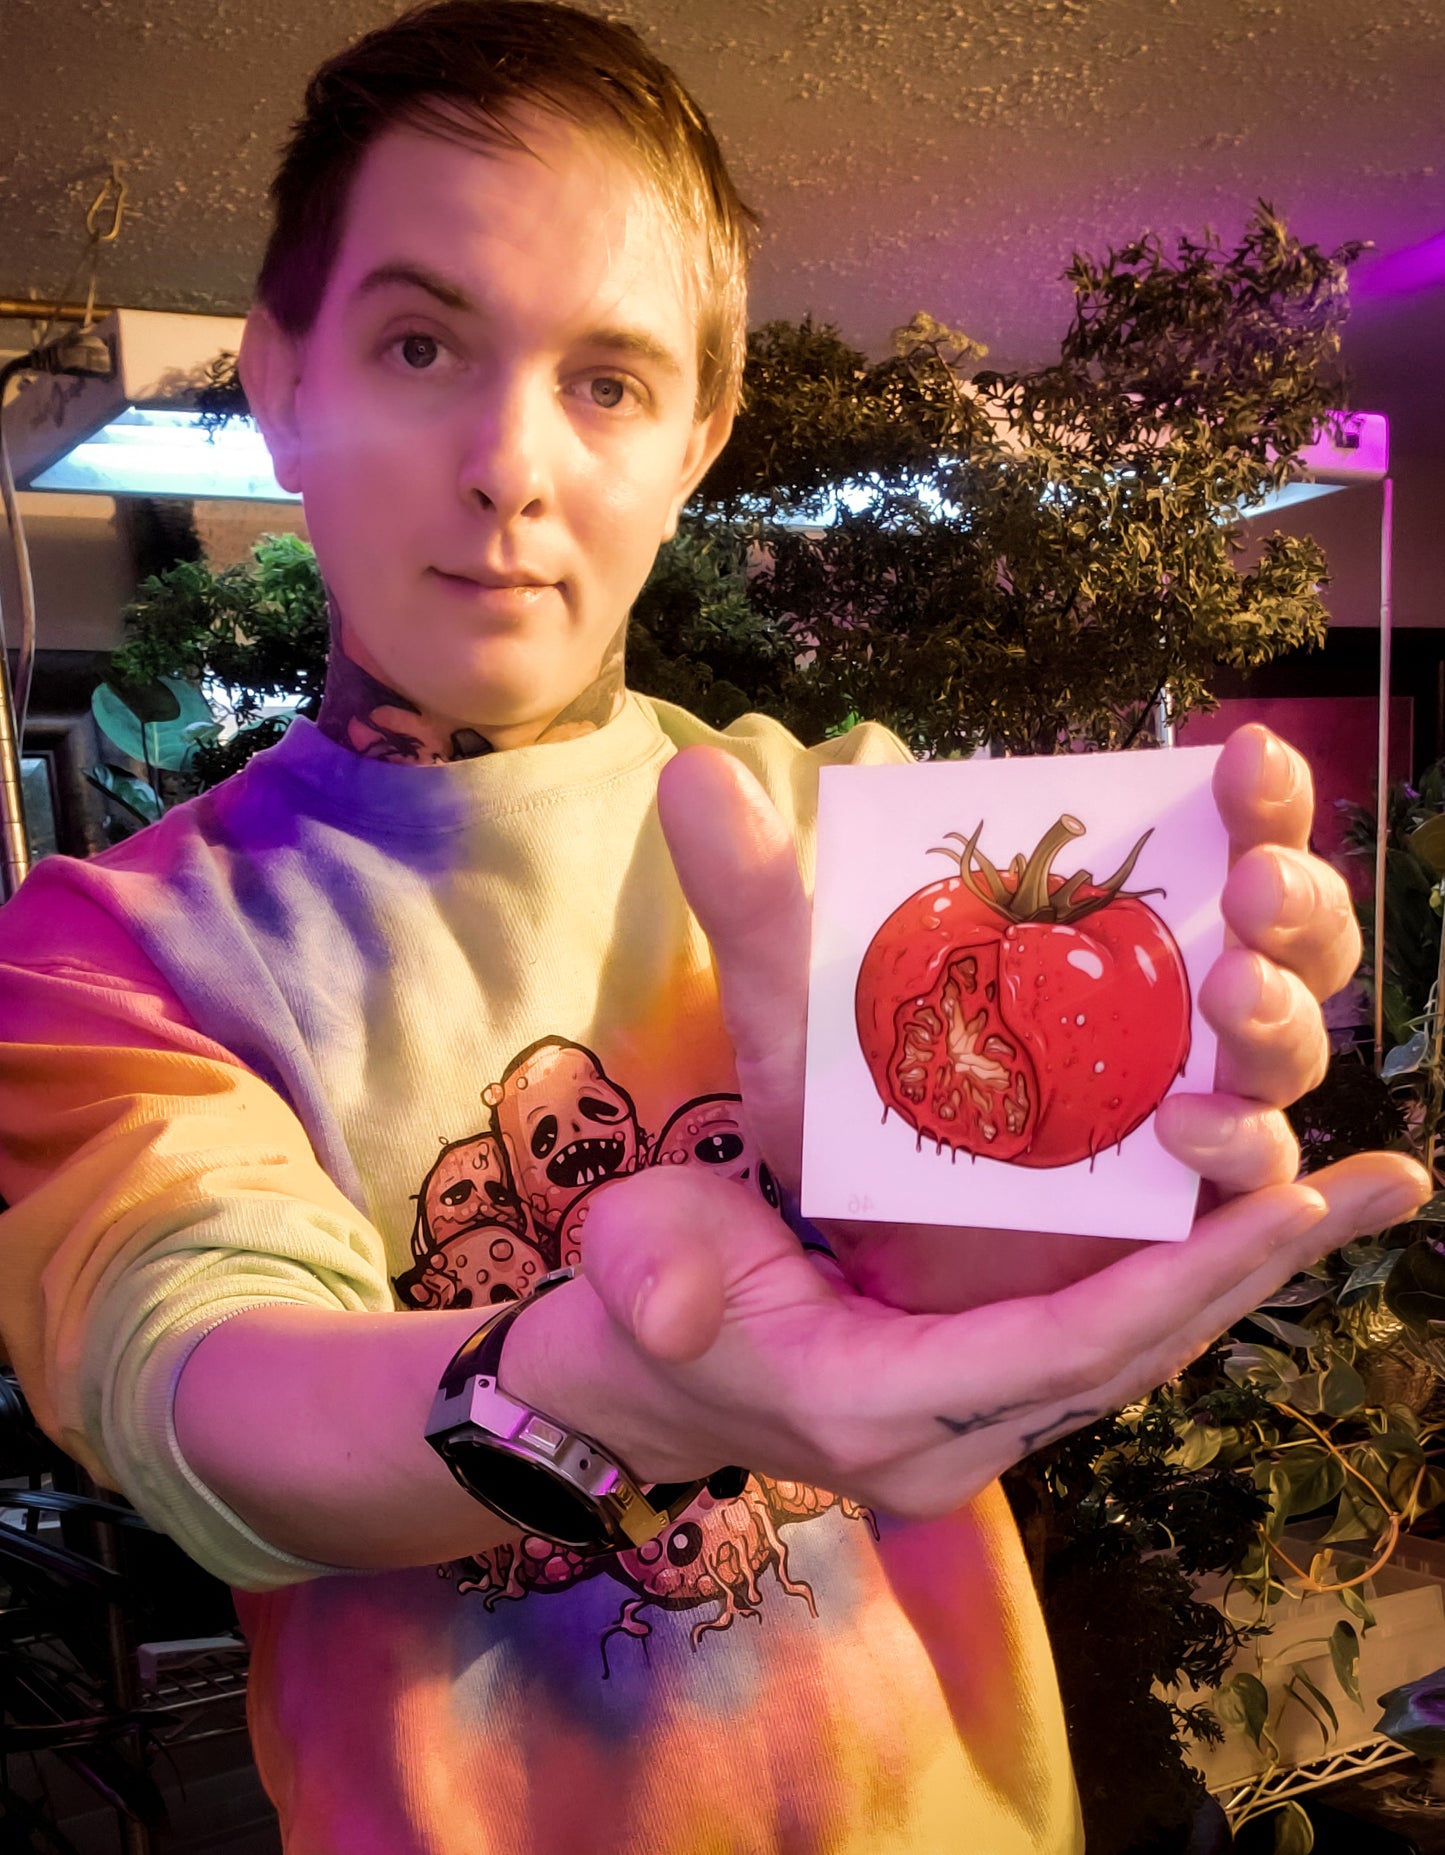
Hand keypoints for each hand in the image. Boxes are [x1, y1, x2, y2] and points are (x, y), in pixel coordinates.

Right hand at [503, 1158, 1427, 1518]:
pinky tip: (1235, 1224)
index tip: (1289, 1199)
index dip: (1181, 1275)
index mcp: (877, 1405)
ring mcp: (965, 1427)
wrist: (622, 1382)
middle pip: (1134, 1352)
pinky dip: (1174, 1283)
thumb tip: (673, 1307)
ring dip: (1237, 1276)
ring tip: (1350, 1195)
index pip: (1067, 1347)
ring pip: (1130, 1353)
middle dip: (1255, 1268)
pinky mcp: (971, 1395)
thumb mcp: (634, 1266)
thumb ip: (656, 1284)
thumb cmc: (633, 1304)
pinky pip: (1097, 1345)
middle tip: (1381, 1184)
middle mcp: (946, 1438)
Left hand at [657, 726, 1414, 1313]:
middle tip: (1248, 890)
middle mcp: (1164, 1019)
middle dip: (1293, 909)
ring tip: (1221, 1013)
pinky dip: (1276, 1182)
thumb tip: (692, 777)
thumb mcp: (793, 1017)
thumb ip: (756, 907)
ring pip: (1284, 1063)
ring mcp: (1184, 1123)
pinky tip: (1252, 1154)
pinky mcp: (1178, 1231)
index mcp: (1095, 941)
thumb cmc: (830, 1125)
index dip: (1258, 799)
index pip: (1212, 846)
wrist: (819, 1274)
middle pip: (1289, 947)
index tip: (1242, 750)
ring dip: (1276, 1033)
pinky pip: (1256, 1199)